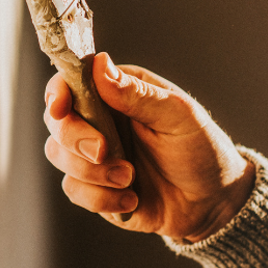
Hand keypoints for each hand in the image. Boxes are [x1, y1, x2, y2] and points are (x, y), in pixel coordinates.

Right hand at [43, 53, 255, 242]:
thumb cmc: (201, 149)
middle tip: (104, 152)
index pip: (71, 81)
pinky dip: (101, 198)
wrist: (212, 203)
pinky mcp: (94, 187)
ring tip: (130, 178)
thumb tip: (100, 65)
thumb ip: (137, 93)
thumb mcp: (177, 116)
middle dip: (74, 138)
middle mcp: (99, 120)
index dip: (57, 92)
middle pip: (56, 121)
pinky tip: (132, 198)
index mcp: (117, 92)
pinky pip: (74, 190)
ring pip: (58, 156)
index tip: (59, 108)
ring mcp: (93, 155)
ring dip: (92, 172)